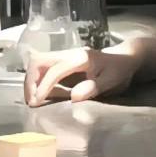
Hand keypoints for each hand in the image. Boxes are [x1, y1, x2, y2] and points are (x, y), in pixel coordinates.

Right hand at [24, 39, 146, 106]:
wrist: (124, 60)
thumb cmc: (119, 71)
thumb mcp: (112, 81)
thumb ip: (94, 87)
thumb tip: (74, 96)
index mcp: (81, 58)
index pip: (55, 70)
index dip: (44, 86)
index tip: (37, 102)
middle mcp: (70, 53)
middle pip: (38, 61)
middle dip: (30, 81)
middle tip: (32, 101)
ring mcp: (64, 56)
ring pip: (37, 63)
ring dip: (31, 81)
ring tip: (34, 99)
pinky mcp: (62, 62)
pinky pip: (43, 68)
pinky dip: (37, 81)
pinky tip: (40, 94)